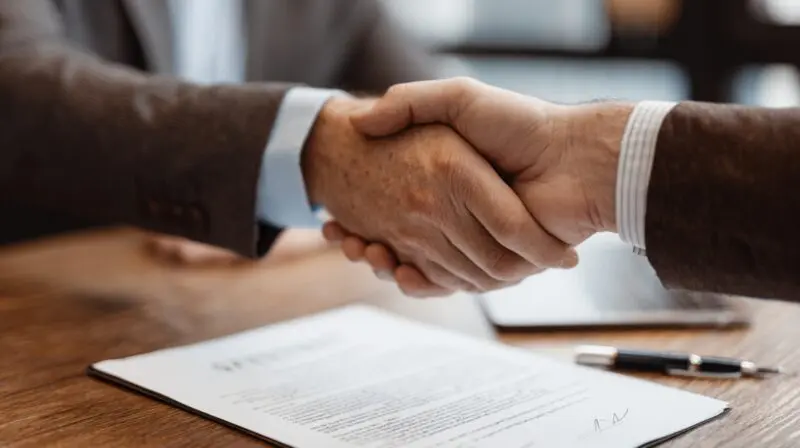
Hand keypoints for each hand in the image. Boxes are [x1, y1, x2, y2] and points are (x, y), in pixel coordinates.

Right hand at [325, 78, 631, 293]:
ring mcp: (475, 238)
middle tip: (338, 231)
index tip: (336, 216)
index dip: (362, 214)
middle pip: (401, 240)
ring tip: (356, 244)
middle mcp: (458, 213)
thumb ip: (412, 102)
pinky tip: (387, 263)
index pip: (395, 205)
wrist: (577, 155)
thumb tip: (362, 121)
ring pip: (417, 264)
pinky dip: (416, 281)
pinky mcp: (495, 262)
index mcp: (451, 181)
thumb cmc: (519, 123)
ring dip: (381, 261)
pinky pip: (446, 280)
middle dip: (366, 242)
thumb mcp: (458, 100)